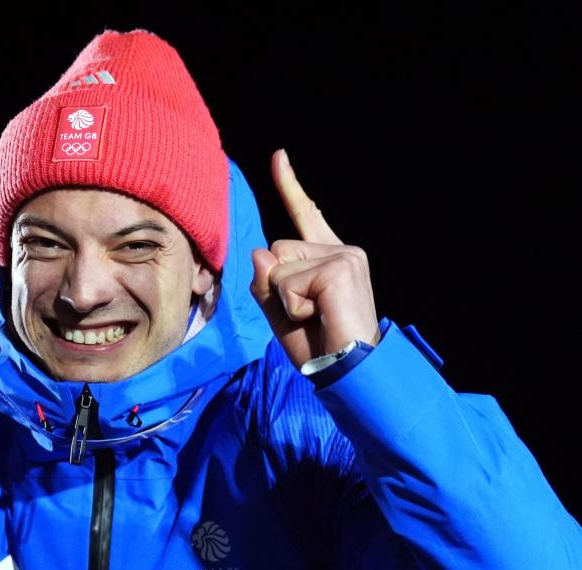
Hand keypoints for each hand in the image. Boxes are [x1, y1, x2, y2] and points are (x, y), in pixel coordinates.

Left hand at [251, 149, 379, 369]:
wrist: (350, 371)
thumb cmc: (319, 345)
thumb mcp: (280, 312)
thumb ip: (265, 282)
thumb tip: (261, 252)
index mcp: (329, 257)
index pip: (305, 215)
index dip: (289, 185)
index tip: (278, 155)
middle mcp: (341, 249)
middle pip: (276, 249)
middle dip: (277, 287)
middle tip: (307, 315)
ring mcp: (343, 255)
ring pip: (278, 265)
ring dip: (284, 299)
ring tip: (315, 317)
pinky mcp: (340, 266)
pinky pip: (286, 281)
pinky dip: (292, 306)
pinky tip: (318, 316)